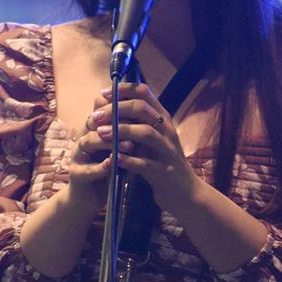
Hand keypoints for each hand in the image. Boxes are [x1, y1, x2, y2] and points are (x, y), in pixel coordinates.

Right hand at [67, 91, 135, 214]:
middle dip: (115, 120)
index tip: (140, 106)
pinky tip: (113, 165)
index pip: (101, 108)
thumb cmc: (109, 169)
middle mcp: (83, 137)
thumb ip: (129, 134)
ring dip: (109, 142)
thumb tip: (151, 115)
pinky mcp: (76, 174)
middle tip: (136, 123)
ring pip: (88, 142)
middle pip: (94, 121)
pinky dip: (100, 167)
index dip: (118, 105)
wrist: (91, 196)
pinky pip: (86, 169)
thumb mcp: (121, 148)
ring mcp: (77, 156)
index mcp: (93, 129)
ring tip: (129, 146)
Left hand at [90, 82, 198, 212]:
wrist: (185, 192)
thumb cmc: (162, 162)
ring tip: (100, 133)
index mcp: (163, 120)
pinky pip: (144, 163)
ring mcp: (167, 152)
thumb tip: (112, 104)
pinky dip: (127, 159)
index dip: (122, 89)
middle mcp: (167, 131)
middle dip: (116, 109)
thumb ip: (137, 122)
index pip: (144, 93)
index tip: (103, 93)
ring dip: (120, 131)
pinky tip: (112, 158)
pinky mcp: (163, 173)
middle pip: (142, 109)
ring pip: (145, 133)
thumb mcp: (153, 138)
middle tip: (96, 115)